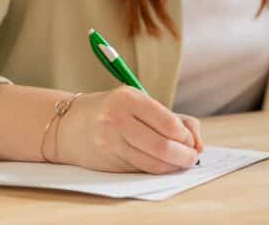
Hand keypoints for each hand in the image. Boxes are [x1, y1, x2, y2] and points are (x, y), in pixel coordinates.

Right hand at [56, 86, 202, 173]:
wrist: (69, 124)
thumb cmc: (114, 110)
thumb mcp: (141, 102)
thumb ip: (174, 119)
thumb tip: (198, 144)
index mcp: (128, 99)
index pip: (168, 123)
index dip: (186, 137)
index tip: (191, 140)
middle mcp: (117, 120)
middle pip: (162, 147)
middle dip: (184, 156)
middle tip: (191, 157)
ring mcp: (110, 143)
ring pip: (152, 163)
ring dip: (172, 166)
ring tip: (180, 162)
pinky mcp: (107, 162)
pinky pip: (140, 170)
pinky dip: (156, 169)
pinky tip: (160, 164)